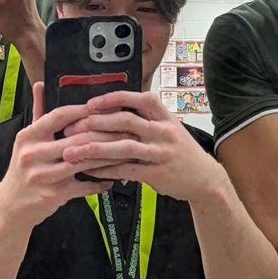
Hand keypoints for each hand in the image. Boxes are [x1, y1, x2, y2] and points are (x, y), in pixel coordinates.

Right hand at [0, 82, 113, 229]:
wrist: (10, 205)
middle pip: (76, 139)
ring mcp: (43, 175)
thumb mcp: (26, 141)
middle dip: (105, 135)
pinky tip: (111, 179)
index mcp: (28, 136)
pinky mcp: (53, 194)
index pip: (59, 116)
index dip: (84, 110)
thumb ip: (38, 112)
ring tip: (123, 153)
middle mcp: (33, 154)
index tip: (104, 107)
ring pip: (83, 162)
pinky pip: (83, 186)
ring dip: (106, 158)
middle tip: (125, 131)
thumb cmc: (24, 170)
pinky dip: (98, 183)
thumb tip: (41, 85)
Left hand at [61, 91, 226, 203]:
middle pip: (126, 121)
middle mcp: (163, 132)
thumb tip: (113, 110)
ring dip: (94, 148)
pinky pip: (126, 170)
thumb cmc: (182, 153)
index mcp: (164, 117)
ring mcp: (160, 153)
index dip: (113, 99)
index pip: (138, 99)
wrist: (205, 179)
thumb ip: (146, 119)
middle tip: (72, 128)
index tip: (91, 103)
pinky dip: (106, 170)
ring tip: (72, 152)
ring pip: (123, 147)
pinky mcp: (157, 173)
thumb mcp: (170, 129)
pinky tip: (90, 170)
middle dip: (95, 123)